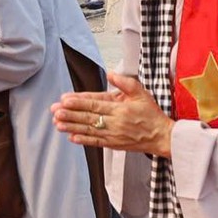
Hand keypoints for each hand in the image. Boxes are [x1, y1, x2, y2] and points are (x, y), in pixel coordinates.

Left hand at [53, 73, 173, 155]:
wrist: (163, 137)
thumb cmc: (151, 115)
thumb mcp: (142, 94)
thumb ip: (125, 83)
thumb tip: (111, 74)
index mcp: (120, 108)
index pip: (95, 103)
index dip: (79, 101)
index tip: (65, 99)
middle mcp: (115, 122)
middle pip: (88, 117)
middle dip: (70, 114)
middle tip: (55, 111)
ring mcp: (114, 135)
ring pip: (89, 130)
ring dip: (72, 127)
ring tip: (57, 123)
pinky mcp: (114, 144)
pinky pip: (96, 142)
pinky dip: (83, 140)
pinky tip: (72, 137)